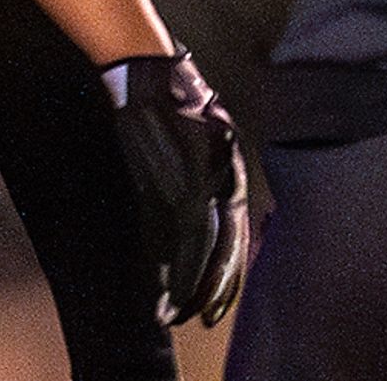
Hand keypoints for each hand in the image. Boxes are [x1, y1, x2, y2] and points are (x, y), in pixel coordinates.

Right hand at [99, 50, 249, 325]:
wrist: (148, 68)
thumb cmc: (174, 97)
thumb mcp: (205, 133)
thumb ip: (211, 171)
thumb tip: (208, 211)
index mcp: (231, 165)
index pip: (237, 232)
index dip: (230, 270)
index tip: (222, 302)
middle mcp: (222, 174)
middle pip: (226, 245)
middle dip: (216, 286)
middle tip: (207, 317)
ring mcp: (197, 176)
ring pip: (200, 245)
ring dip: (189, 283)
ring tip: (178, 312)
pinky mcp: (169, 175)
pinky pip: (174, 232)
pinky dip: (170, 263)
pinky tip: (163, 285)